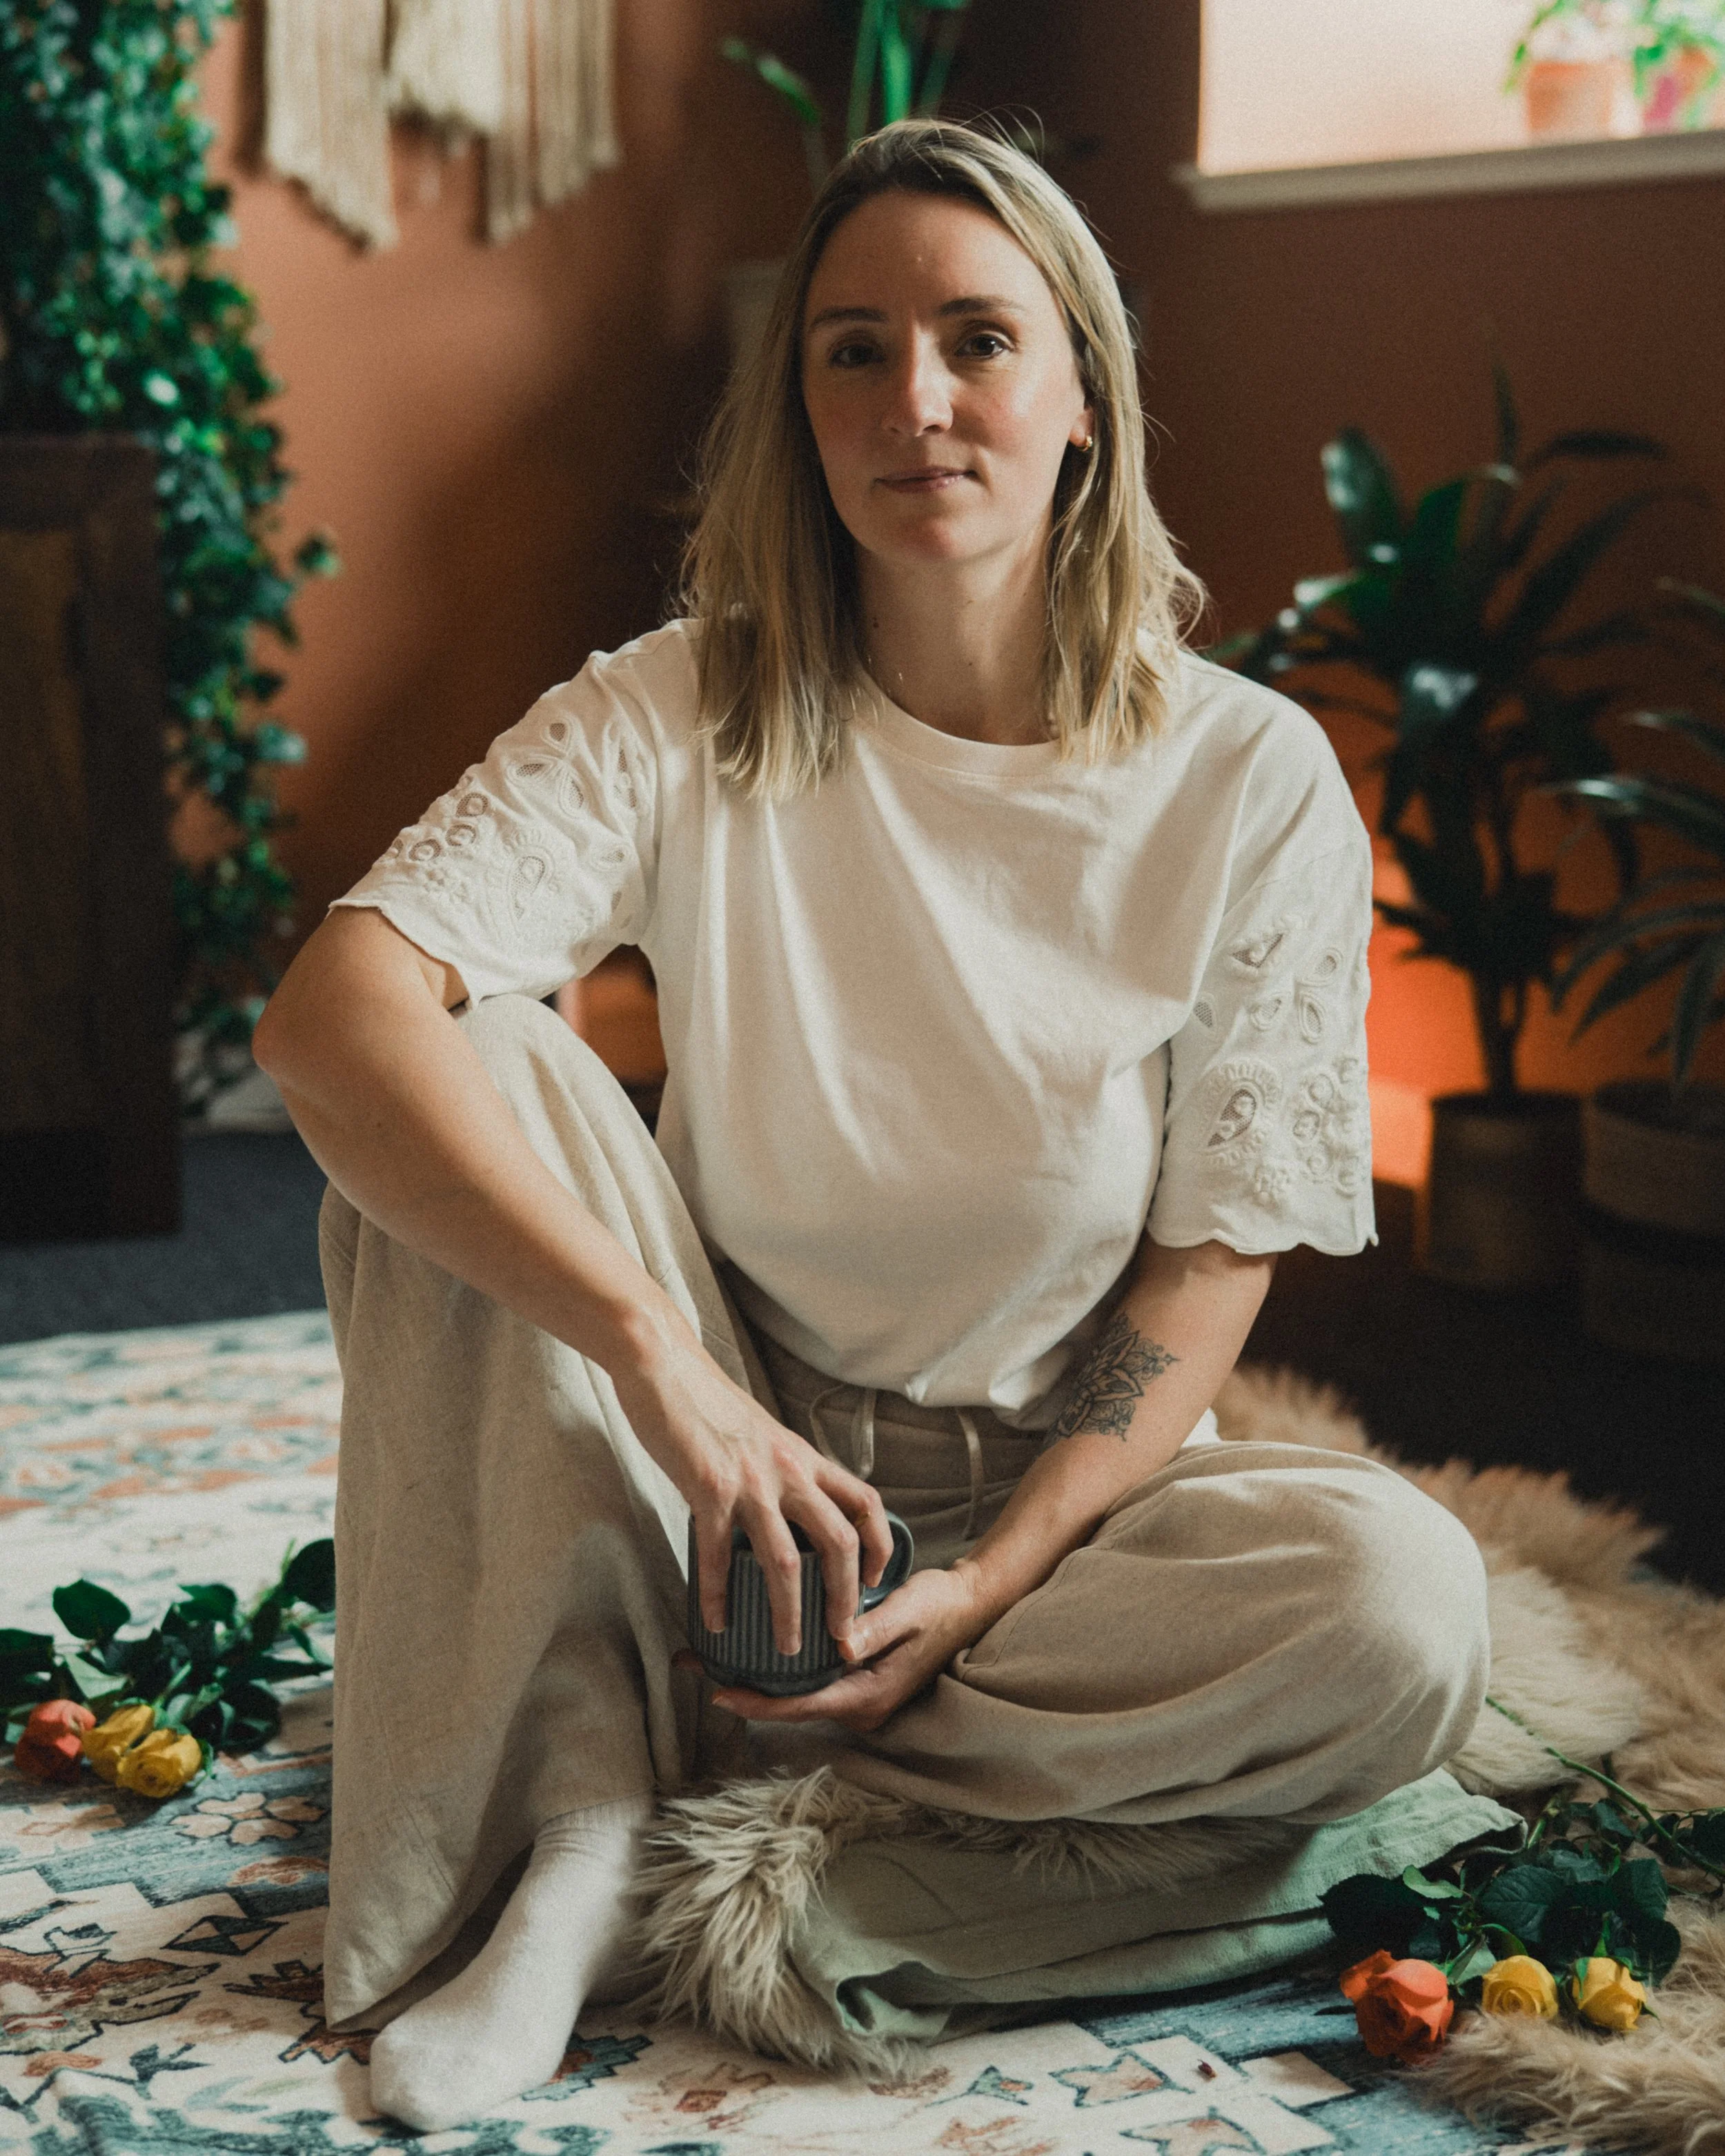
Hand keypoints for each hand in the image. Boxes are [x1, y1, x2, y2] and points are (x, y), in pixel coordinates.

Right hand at [610, 1312, 892, 1658]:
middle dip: (845, 1597)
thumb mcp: (763, 1434)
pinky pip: (717, 1557)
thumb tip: (788, 1508)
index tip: (873, 1581)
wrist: (665, 1366)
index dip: (879, 1545)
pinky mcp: (708, 1489)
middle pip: (838, 1542)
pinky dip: (718, 1596)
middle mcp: (788, 1471)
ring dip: (789, 1613)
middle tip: (841, 1637)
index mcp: (804, 1457)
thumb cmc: (708, 1402)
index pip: (864, 1502)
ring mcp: (750, 1482)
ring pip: (785, 1562)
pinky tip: (716, 1622)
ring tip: (785, 1649)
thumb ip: (782, 1470)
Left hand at [692, 1565, 988, 1733]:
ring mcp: (857, 1695)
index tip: (717, 1690)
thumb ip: (874, 1628)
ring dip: (755, 1676)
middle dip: (742, 1687)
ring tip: (708, 1653)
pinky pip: (808, 1681)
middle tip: (694, 1662)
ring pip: (796, 1694)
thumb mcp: (909, 1610)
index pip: (802, 1706)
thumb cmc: (941, 1604)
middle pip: (791, 1705)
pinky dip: (777, 1666)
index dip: (757, 1701)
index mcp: (869, 1694)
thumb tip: (841, 1645)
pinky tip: (751, 1643)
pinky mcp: (855, 1678)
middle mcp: (860, 1705)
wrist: (970, 1603)